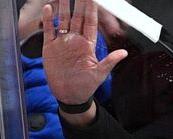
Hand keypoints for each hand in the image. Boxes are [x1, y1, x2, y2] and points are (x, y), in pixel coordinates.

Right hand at [41, 1, 127, 123]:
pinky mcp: (50, 48)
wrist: (69, 96)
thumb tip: (123, 54)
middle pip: (77, 16)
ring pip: (63, 20)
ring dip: (63, 7)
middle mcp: (75, 40)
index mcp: (88, 44)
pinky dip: (48, 20)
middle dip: (79, 2)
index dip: (92, 9)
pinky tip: (48, 9)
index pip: (90, 21)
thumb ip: (109, 62)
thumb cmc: (85, 86)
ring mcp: (62, 42)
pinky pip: (49, 30)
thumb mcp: (99, 75)